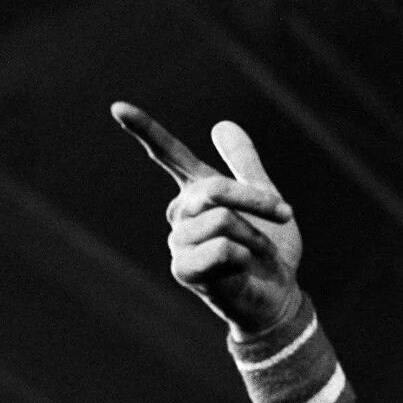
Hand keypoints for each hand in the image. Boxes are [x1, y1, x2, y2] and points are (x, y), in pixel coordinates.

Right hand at [110, 101, 301, 337]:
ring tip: (256, 255)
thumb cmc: (270, 251)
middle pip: (214, 190)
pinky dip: (245, 257)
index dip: (145, 130)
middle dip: (256, 200)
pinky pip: (222, 248)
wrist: (278, 295)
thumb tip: (221, 124)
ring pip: (221, 220)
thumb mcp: (265, 200)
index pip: (169, 155)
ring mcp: (179, 243)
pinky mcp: (183, 270)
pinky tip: (242, 270)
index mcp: (197, 193)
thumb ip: (244, 165)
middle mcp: (181, 214)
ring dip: (255, 237)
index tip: (117, 106)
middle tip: (285, 212)